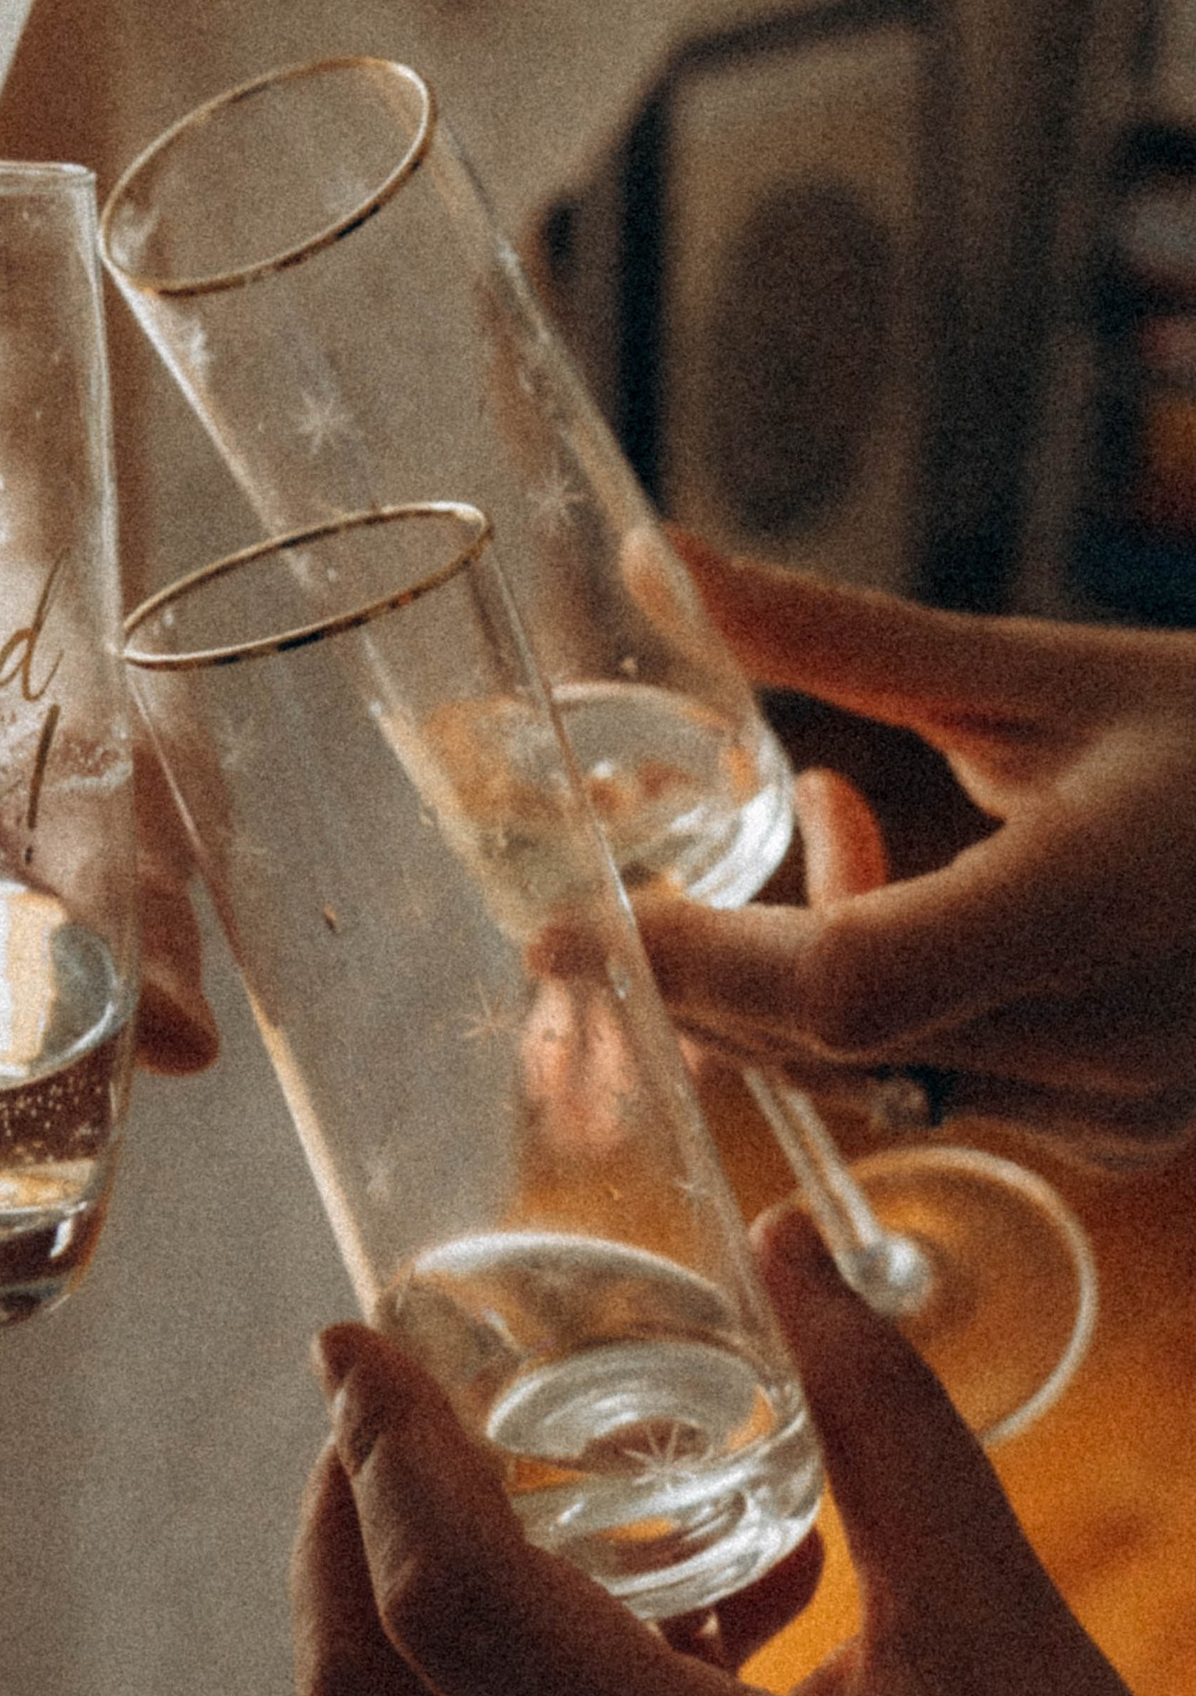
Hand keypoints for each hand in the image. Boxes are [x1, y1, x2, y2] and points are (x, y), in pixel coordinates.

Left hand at [294, 1203, 1195, 1695]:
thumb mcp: (1019, 1652)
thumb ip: (892, 1433)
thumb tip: (792, 1251)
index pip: (453, 1622)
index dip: (381, 1458)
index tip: (357, 1340)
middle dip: (337, 1540)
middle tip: (378, 1412)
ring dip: (440, 1630)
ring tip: (548, 1494)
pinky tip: (680, 1634)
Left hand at [635, 534, 1195, 1165]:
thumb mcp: (1043, 671)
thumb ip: (834, 638)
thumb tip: (652, 560)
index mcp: (1093, 902)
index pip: (844, 987)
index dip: (695, 964)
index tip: (575, 919)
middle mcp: (1108, 1037)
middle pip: (827, 1046)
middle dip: (701, 976)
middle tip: (606, 898)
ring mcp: (1121, 1108)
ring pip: (872, 1075)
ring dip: (789, 978)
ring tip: (826, 819)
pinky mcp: (1119, 1135)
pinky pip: (940, 1085)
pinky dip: (878, 1007)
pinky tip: (904, 879)